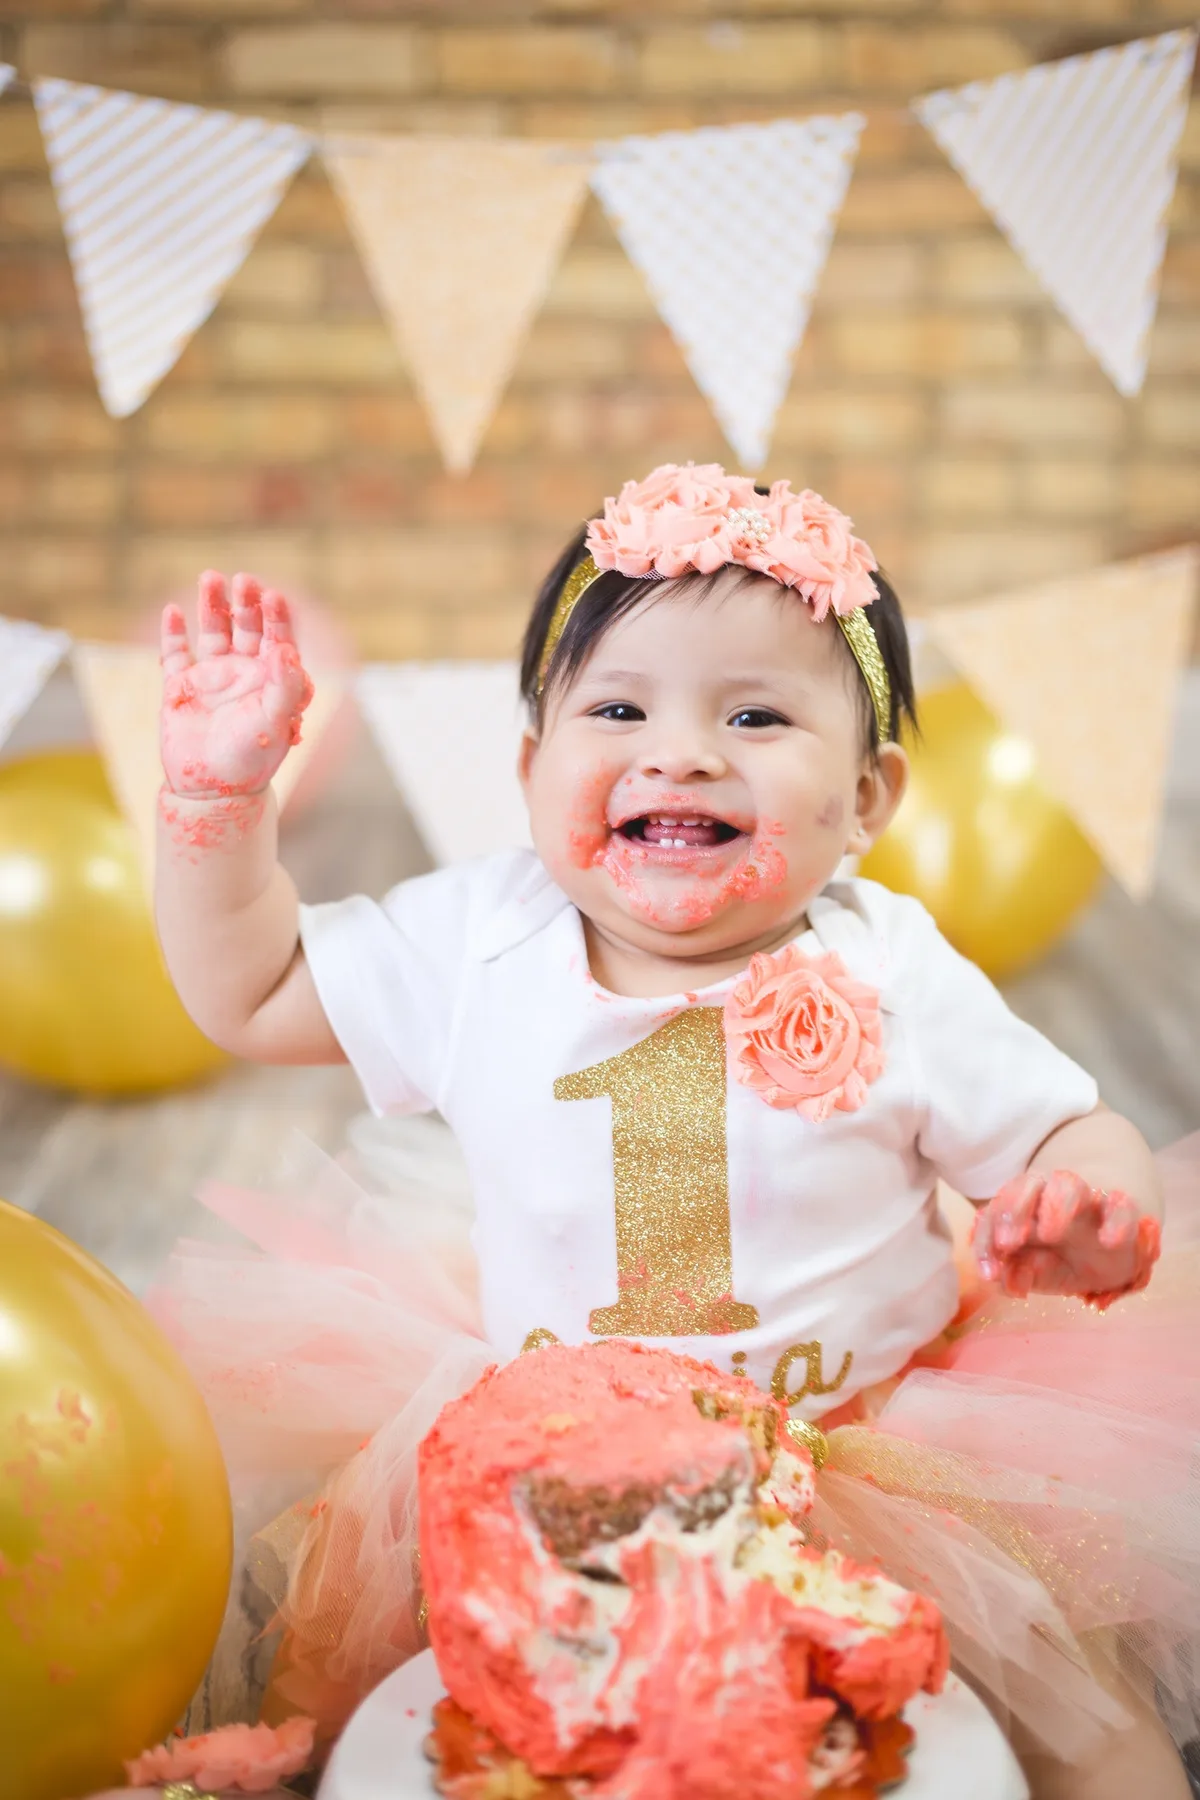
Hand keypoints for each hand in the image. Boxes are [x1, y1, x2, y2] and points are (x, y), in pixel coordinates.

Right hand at [160, 571, 312, 798]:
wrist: (211, 791)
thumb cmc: (252, 759)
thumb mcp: (276, 722)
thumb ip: (285, 686)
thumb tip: (286, 648)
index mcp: (272, 682)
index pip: (278, 639)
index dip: (277, 617)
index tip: (273, 596)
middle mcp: (244, 675)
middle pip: (247, 628)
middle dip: (246, 604)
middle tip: (243, 580)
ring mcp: (212, 679)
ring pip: (213, 632)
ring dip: (212, 606)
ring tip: (210, 578)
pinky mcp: (180, 688)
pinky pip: (175, 655)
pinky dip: (174, 633)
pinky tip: (174, 611)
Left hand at [972, 1169, 1160, 1309]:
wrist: (1104, 1263)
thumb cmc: (1056, 1262)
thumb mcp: (1031, 1275)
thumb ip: (1013, 1275)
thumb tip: (1004, 1280)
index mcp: (1021, 1209)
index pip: (996, 1210)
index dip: (986, 1239)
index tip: (989, 1273)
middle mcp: (1049, 1197)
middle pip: (1028, 1183)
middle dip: (1013, 1209)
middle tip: (1007, 1243)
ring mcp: (1085, 1201)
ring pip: (1069, 1183)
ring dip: (1056, 1206)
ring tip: (1049, 1235)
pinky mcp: (1118, 1211)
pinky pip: (1120, 1204)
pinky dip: (1116, 1219)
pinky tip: (1108, 1241)